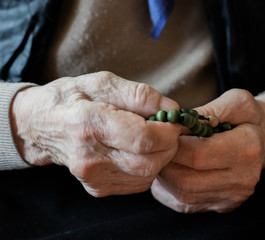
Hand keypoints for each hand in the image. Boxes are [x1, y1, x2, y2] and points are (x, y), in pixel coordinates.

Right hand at [10, 72, 180, 196]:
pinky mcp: (97, 188)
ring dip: (161, 156)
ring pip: (148, 175)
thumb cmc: (74, 98)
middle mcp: (89, 157)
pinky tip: (139, 151)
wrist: (41, 124)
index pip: (144, 139)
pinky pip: (138, 183)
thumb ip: (141, 95)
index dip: (169, 131)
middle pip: (150, 162)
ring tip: (152, 138)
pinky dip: (148, 167)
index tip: (175, 120)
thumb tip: (173, 109)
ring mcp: (92, 177)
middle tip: (168, 129)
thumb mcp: (104, 82)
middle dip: (170, 145)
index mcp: (89, 124)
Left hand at [151, 89, 264, 212]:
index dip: (174, 144)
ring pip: (182, 194)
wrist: (264, 140)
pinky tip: (171, 170)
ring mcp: (232, 197)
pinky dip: (169, 189)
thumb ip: (208, 110)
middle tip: (158, 146)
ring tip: (163, 156)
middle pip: (186, 179)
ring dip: (164, 176)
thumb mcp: (236, 101)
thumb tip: (178, 122)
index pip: (198, 154)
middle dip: (165, 161)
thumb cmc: (247, 117)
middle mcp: (242, 180)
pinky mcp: (222, 206)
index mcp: (247, 150)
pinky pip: (184, 204)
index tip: (165, 132)